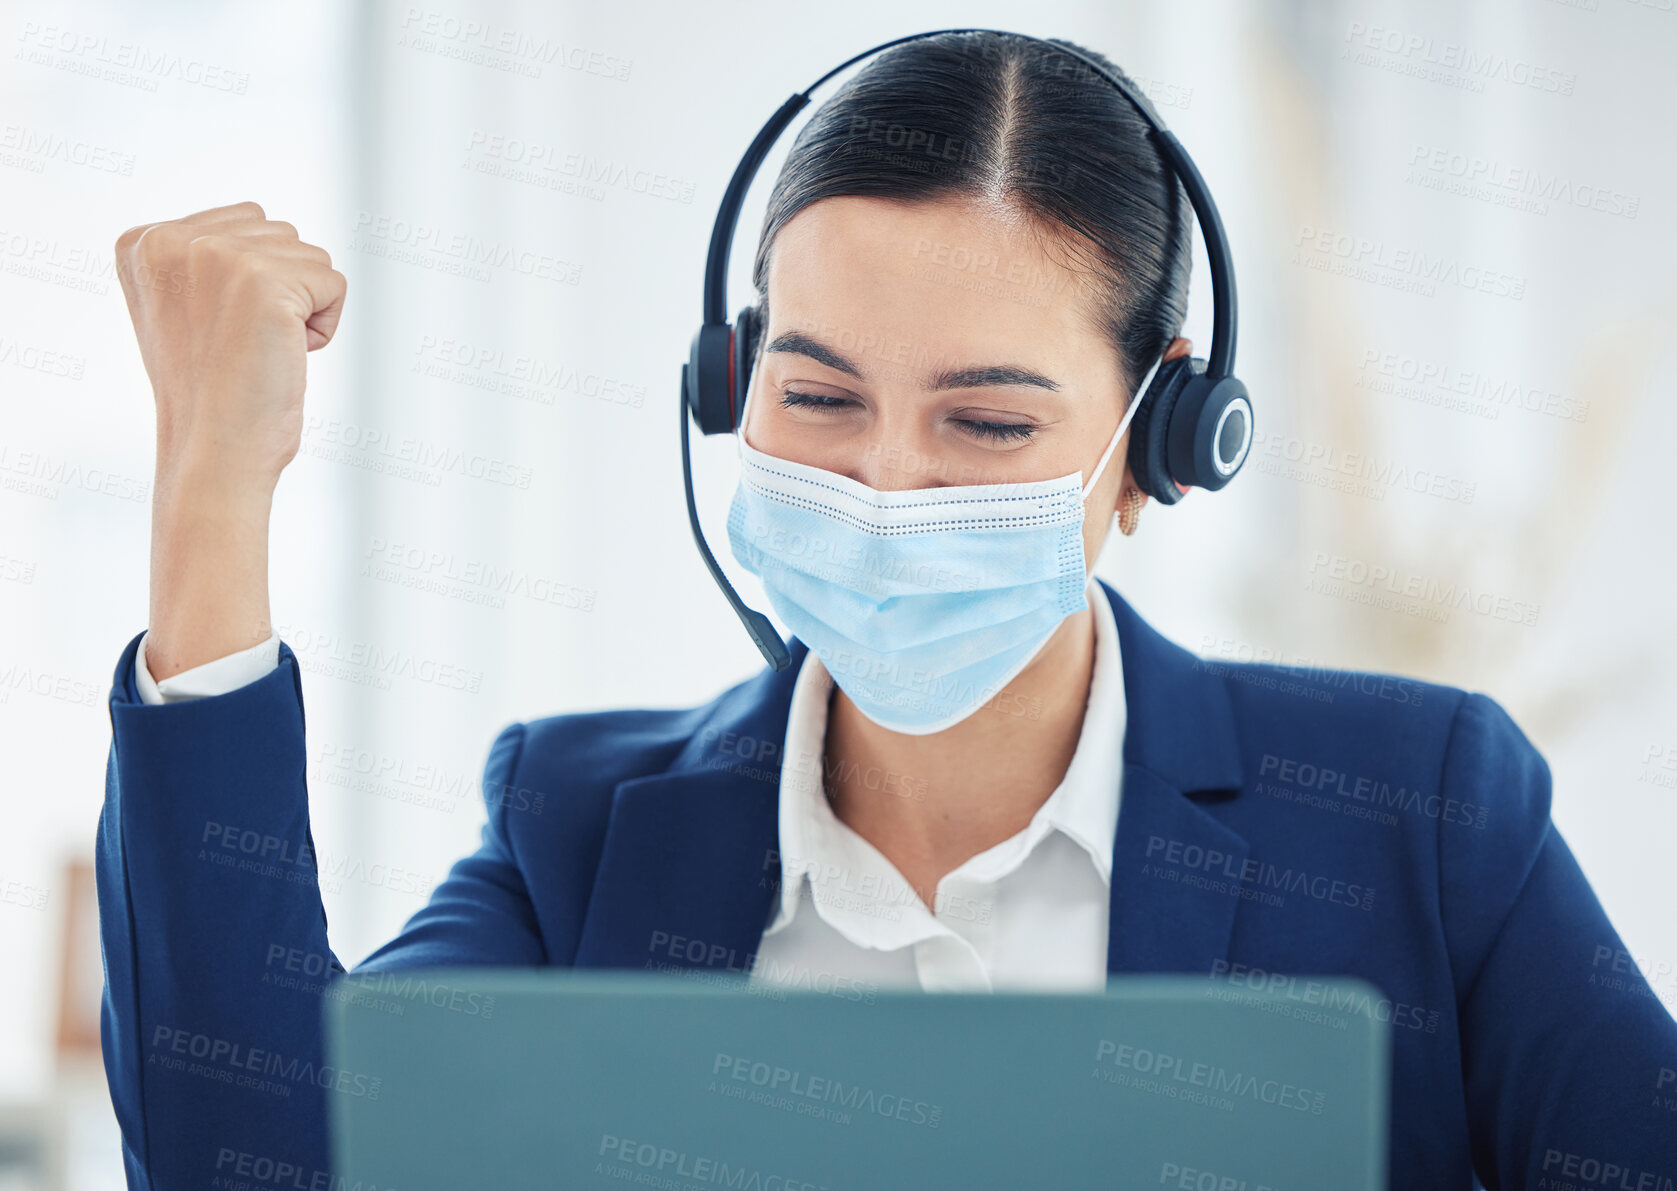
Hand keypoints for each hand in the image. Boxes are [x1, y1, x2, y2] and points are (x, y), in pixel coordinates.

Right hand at [116, 201, 347, 680]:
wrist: (214, 453)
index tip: (220, 331)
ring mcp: (217, 255)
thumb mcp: (187, 308)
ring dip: (305, 309)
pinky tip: (286, 355)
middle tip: (244, 344)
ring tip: (261, 350)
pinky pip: (336, 283)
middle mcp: (173, 238)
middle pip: (281, 233)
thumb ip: (209, 257)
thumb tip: (263, 222)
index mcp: (144, 241)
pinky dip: (326, 326)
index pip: (246, 221)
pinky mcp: (265, 281)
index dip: (255, 283)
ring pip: (312, 257)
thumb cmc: (211, 393)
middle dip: (283, 290)